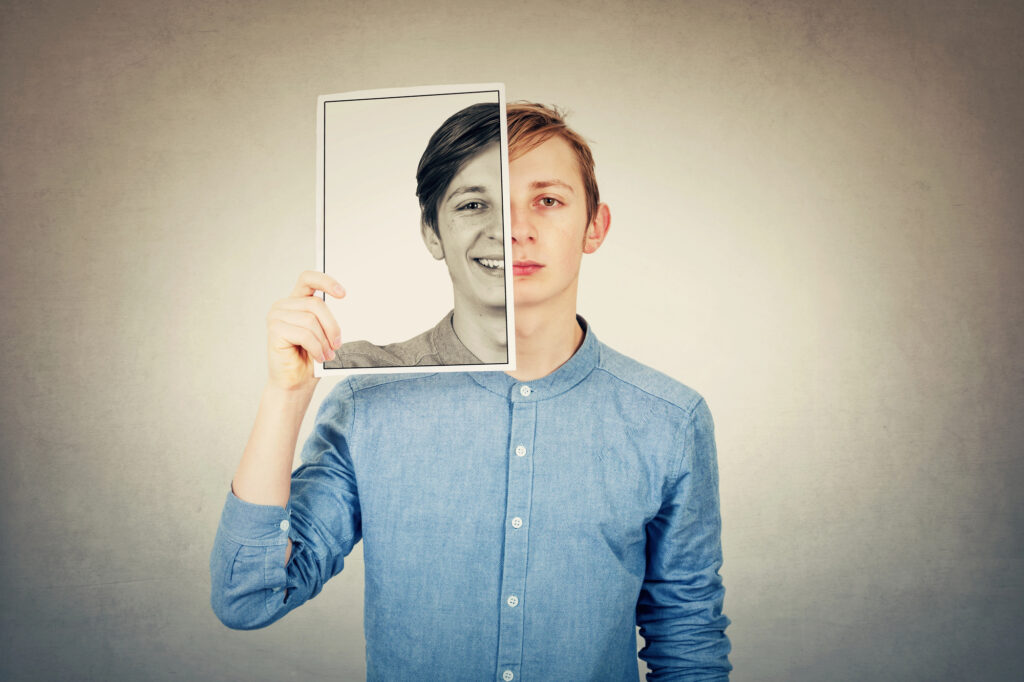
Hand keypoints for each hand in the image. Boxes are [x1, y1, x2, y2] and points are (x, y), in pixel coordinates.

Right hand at [266, 270, 345, 389]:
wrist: (296, 383)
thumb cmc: (309, 359)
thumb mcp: (323, 334)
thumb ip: (326, 318)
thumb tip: (343, 303)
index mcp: (296, 301)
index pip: (308, 279)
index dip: (326, 281)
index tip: (343, 293)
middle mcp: (283, 305)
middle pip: (316, 304)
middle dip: (332, 326)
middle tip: (337, 344)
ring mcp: (276, 317)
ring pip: (311, 320)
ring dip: (324, 341)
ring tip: (327, 354)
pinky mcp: (274, 330)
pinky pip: (305, 334)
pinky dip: (316, 348)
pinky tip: (318, 357)